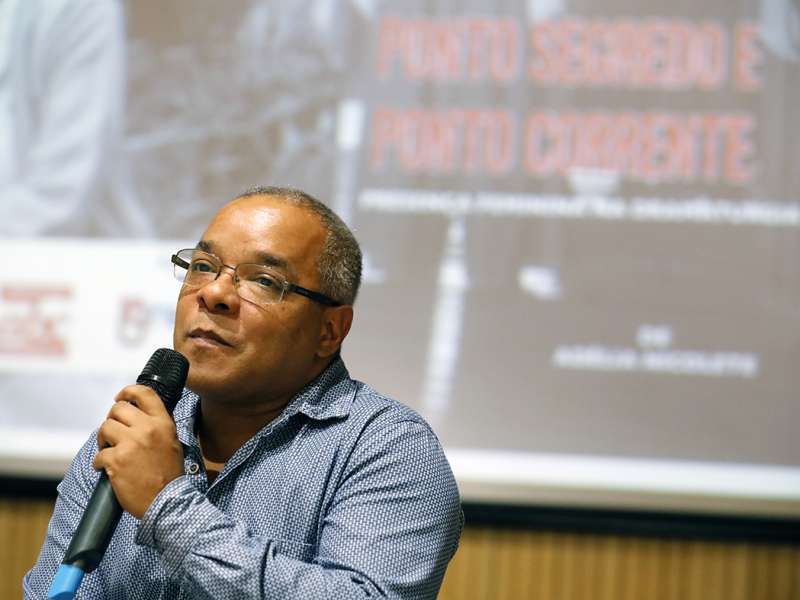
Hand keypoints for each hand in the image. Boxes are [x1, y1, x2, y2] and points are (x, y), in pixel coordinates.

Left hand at [93, 384, 183, 518]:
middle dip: (112, 420)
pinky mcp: (117, 461)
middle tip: (114, 434)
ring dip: (103, 441)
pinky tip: (106, 469)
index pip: (144, 393)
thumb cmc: (169, 474)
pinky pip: (99, 455)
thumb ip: (156, 425)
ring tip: (109, 452)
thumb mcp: (172, 442)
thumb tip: (137, 415)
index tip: (120, 397)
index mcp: (163, 423)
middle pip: (118, 409)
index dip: (128, 391)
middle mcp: (148, 429)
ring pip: (105, 428)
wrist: (167, 502)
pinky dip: (99, 463)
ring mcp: (131, 444)